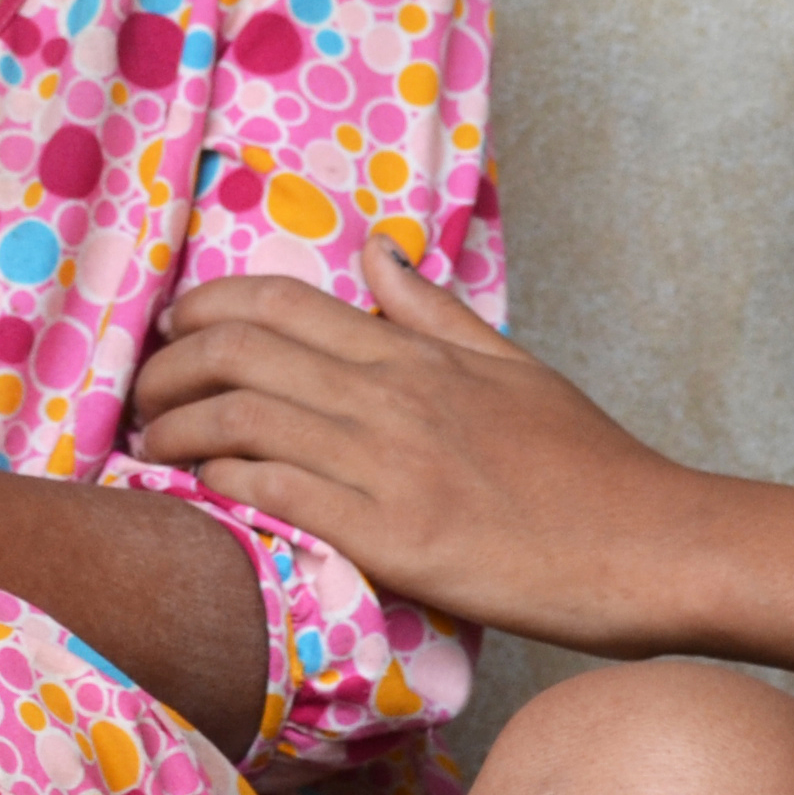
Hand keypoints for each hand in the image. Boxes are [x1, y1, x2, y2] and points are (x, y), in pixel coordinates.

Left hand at [130, 236, 661, 631]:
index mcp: (416, 352)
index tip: (169, 331)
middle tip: (140, 397)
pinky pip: (278, 493)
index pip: (278, 302)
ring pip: (241, 417)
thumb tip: (377, 250)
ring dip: (175, 430)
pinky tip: (201, 493)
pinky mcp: (393, 535)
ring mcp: (389, 464)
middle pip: (238, 351)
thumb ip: (433, 310)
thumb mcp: (513, 366)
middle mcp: (391, 395)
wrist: (653, 545)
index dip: (201, 309)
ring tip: (150, 449)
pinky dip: (221, 485)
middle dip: (166, 368)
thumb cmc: (588, 466)